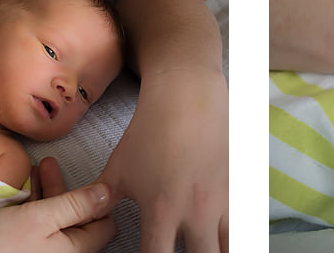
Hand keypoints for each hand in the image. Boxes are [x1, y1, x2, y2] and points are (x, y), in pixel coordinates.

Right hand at [0, 157, 115, 251]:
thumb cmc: (3, 243)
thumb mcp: (44, 216)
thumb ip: (77, 204)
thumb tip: (108, 193)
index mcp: (76, 249)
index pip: (105, 225)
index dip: (100, 201)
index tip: (89, 178)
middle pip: (78, 219)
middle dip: (66, 189)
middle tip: (51, 164)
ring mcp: (46, 252)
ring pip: (57, 219)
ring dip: (50, 192)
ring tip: (38, 169)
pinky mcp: (29, 250)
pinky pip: (41, 226)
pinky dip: (37, 206)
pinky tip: (28, 186)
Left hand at [97, 67, 227, 251]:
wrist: (186, 96)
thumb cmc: (150, 130)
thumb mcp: (119, 168)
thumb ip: (102, 199)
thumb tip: (86, 215)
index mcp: (161, 211)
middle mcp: (195, 213)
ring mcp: (222, 202)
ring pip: (230, 248)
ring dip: (217, 252)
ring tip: (206, 248)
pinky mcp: (239, 188)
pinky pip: (246, 225)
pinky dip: (237, 235)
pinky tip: (228, 237)